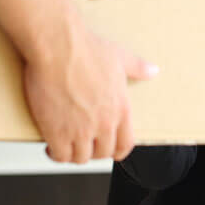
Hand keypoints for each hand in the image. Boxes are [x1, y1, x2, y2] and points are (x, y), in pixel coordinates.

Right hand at [23, 13, 157, 164]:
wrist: (58, 46)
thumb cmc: (86, 49)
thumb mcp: (119, 56)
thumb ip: (138, 67)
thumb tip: (153, 70)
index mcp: (121, 109)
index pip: (125, 144)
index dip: (116, 151)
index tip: (108, 150)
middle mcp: (104, 123)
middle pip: (102, 153)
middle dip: (92, 151)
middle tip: (82, 144)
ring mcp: (81, 130)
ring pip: (80, 158)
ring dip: (73, 154)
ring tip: (65, 146)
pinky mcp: (57, 131)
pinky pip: (59, 155)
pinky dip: (55, 153)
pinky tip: (51, 145)